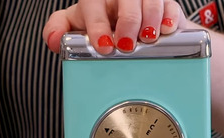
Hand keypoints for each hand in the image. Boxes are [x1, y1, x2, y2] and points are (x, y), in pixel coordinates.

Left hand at [43, 0, 187, 54]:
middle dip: (127, 23)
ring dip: (149, 20)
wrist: (129, 25)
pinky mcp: (165, 3)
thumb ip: (58, 30)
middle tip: (126, 45)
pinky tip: (166, 30)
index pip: (93, 3)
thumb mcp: (77, 25)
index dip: (98, 25)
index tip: (104, 46)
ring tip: (147, 39)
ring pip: (150, 0)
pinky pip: (170, 5)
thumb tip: (53, 39)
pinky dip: (169, 18)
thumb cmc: (102, 24)